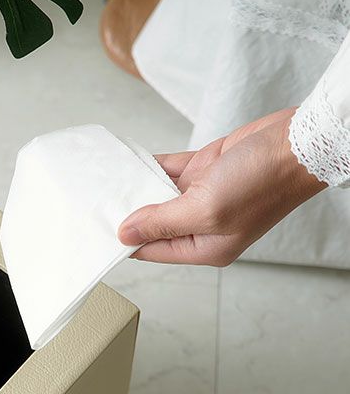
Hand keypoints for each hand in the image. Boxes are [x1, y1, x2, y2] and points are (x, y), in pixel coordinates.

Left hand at [117, 108, 327, 264]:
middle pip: (153, 224)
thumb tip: (126, 234)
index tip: (98, 233)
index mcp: (205, 247)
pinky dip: (150, 167)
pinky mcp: (205, 171)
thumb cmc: (263, 182)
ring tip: (106, 184)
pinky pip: (168, 171)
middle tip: (96, 206)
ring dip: (137, 188)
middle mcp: (202, 225)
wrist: (297, 142)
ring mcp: (203, 197)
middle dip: (129, 215)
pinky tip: (129, 164)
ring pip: (158, 195)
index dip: (126, 243)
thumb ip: (161, 222)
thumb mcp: (204, 210)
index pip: (153, 251)